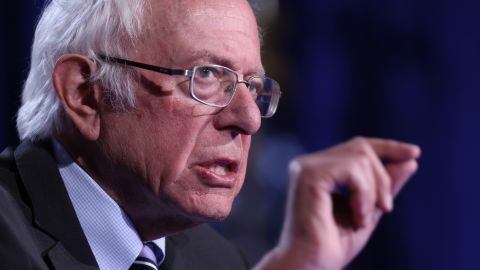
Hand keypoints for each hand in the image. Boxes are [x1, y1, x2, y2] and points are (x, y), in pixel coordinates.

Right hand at [254, 137, 420, 269]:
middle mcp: (308, 164)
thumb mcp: (368, 212)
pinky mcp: (309, 176)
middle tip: (386, 209)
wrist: (310, 267)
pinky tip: (357, 217)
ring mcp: (306, 167)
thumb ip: (385, 187)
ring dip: (373, 191)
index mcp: (318, 169)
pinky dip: (363, 194)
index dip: (387, 147)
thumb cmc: (332, 246)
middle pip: (361, 148)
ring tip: (363, 219)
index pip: (357, 147)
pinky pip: (352, 170)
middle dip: (383, 177)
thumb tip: (411, 161)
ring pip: (360, 157)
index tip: (415, 153)